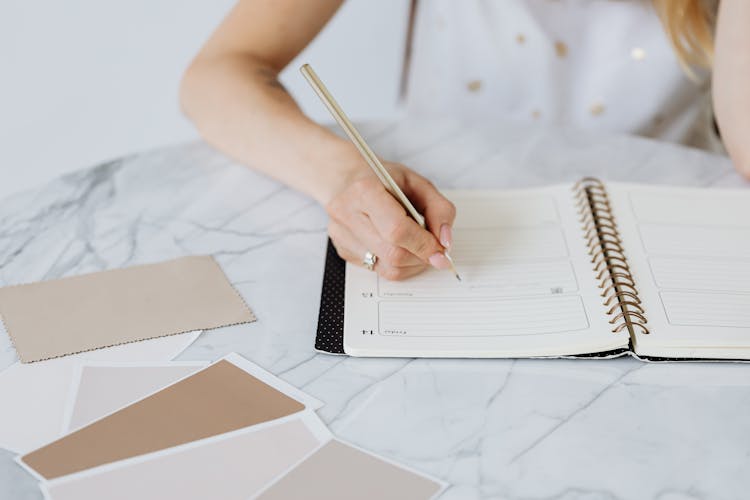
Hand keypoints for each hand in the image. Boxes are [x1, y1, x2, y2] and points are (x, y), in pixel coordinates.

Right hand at [326, 162, 455, 279]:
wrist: (346, 179)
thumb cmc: (383, 180)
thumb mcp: (418, 183)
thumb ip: (439, 209)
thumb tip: (445, 243)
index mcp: (365, 191)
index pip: (397, 231)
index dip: (424, 245)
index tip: (441, 249)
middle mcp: (347, 214)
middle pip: (393, 254)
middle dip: (421, 256)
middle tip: (433, 249)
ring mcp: (341, 235)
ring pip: (387, 268)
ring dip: (411, 264)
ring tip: (416, 246)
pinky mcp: (342, 250)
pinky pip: (378, 270)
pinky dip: (397, 264)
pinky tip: (398, 246)